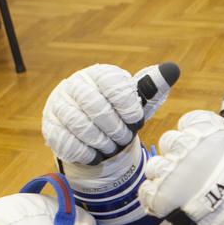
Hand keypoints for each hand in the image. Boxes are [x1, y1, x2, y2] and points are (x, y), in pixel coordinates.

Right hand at [42, 63, 179, 164]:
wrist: (85, 124)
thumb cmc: (115, 111)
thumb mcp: (135, 100)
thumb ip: (152, 86)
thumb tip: (172, 69)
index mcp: (99, 74)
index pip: (113, 85)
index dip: (128, 107)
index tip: (137, 121)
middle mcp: (76, 85)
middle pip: (97, 108)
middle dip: (116, 129)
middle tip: (124, 139)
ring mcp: (60, 105)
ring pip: (81, 126)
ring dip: (102, 142)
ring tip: (111, 148)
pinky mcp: (51, 126)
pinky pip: (68, 142)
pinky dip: (86, 153)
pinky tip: (96, 155)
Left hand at [139, 92, 223, 224]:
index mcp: (206, 132)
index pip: (189, 121)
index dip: (197, 138)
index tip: (208, 154)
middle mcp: (187, 149)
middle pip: (169, 141)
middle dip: (180, 156)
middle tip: (197, 175)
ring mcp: (173, 174)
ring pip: (155, 167)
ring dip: (165, 179)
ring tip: (183, 192)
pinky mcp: (161, 199)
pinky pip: (147, 193)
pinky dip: (156, 200)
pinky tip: (172, 204)